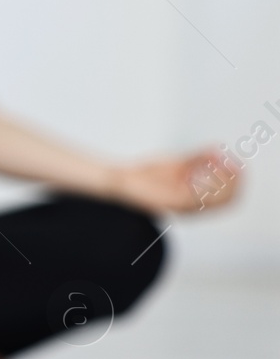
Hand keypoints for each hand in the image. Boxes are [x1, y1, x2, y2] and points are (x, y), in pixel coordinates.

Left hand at [107, 148, 239, 212]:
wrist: (120, 181)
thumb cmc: (146, 175)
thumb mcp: (178, 164)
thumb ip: (198, 159)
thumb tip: (218, 150)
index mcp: (194, 201)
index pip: (228, 198)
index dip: (237, 181)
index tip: (237, 163)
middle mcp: (191, 208)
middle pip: (228, 200)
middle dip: (235, 180)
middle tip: (233, 162)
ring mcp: (182, 207)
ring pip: (217, 199)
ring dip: (224, 179)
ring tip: (220, 161)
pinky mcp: (171, 203)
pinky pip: (198, 196)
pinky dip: (206, 180)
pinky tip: (205, 165)